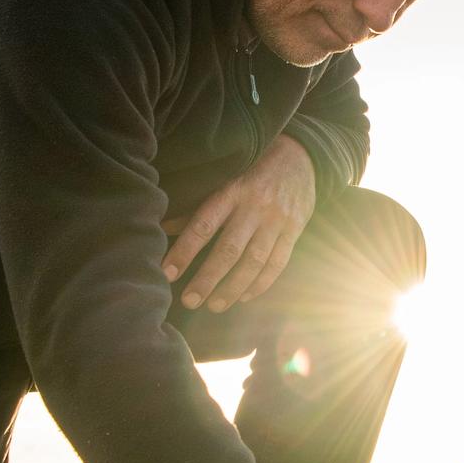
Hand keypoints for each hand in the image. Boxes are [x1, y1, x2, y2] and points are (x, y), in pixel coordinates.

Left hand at [162, 135, 314, 311]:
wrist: (300, 156)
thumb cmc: (251, 170)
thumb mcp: (224, 179)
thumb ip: (197, 207)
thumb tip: (163, 227)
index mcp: (231, 191)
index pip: (203, 225)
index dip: (184, 251)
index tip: (167, 273)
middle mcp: (255, 206)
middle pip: (229, 249)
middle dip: (207, 279)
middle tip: (189, 301)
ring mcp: (277, 220)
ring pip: (254, 262)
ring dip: (233, 288)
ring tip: (214, 306)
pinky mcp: (295, 230)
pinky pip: (278, 263)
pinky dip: (261, 284)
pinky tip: (244, 297)